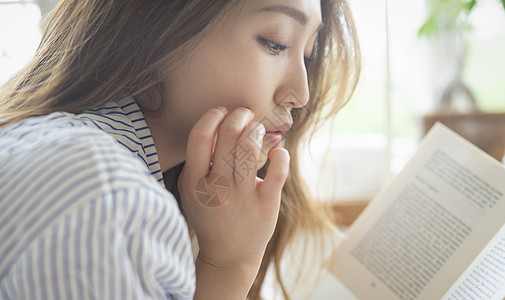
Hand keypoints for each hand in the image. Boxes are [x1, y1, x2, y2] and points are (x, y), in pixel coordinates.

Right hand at [178, 106, 289, 268]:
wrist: (228, 255)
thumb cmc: (210, 217)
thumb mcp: (191, 191)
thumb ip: (196, 162)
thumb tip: (216, 124)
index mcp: (194, 183)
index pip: (200, 137)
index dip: (213, 116)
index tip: (222, 112)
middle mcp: (216, 188)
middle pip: (227, 137)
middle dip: (239, 116)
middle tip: (245, 114)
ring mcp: (242, 198)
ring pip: (250, 148)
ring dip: (256, 130)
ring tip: (258, 129)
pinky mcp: (266, 205)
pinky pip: (278, 170)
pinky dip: (281, 154)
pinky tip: (277, 153)